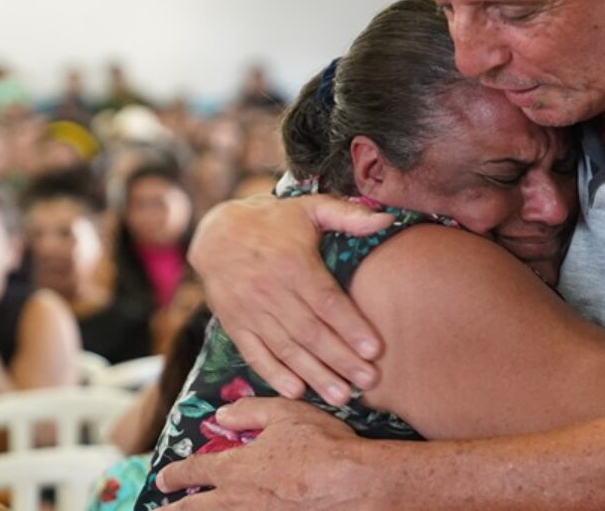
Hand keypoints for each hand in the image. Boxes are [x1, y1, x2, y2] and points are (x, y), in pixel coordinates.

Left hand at [157, 398, 384, 509]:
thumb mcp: (286, 414)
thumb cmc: (324, 445)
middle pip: (195, 510)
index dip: (175, 475)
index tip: (163, 478)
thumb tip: (222, 415)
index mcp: (236, 469)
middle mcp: (238, 500)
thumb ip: (249, 412)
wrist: (356, 484)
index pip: (194, 472)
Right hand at [189, 194, 394, 402]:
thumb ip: (349, 216)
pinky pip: (255, 354)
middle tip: (368, 382)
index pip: (327, 302)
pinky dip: (274, 375)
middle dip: (341, 360)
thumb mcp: (311, 208)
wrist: (216, 232)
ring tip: (341, 396)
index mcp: (293, 263)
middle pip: (311, 332)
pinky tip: (296, 392)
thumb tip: (387, 220)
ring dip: (315, 375)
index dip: (351, 327)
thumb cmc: (275, 221)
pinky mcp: (235, 324)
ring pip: (287, 348)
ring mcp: (250, 310)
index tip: (374, 349)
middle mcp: (270, 290)